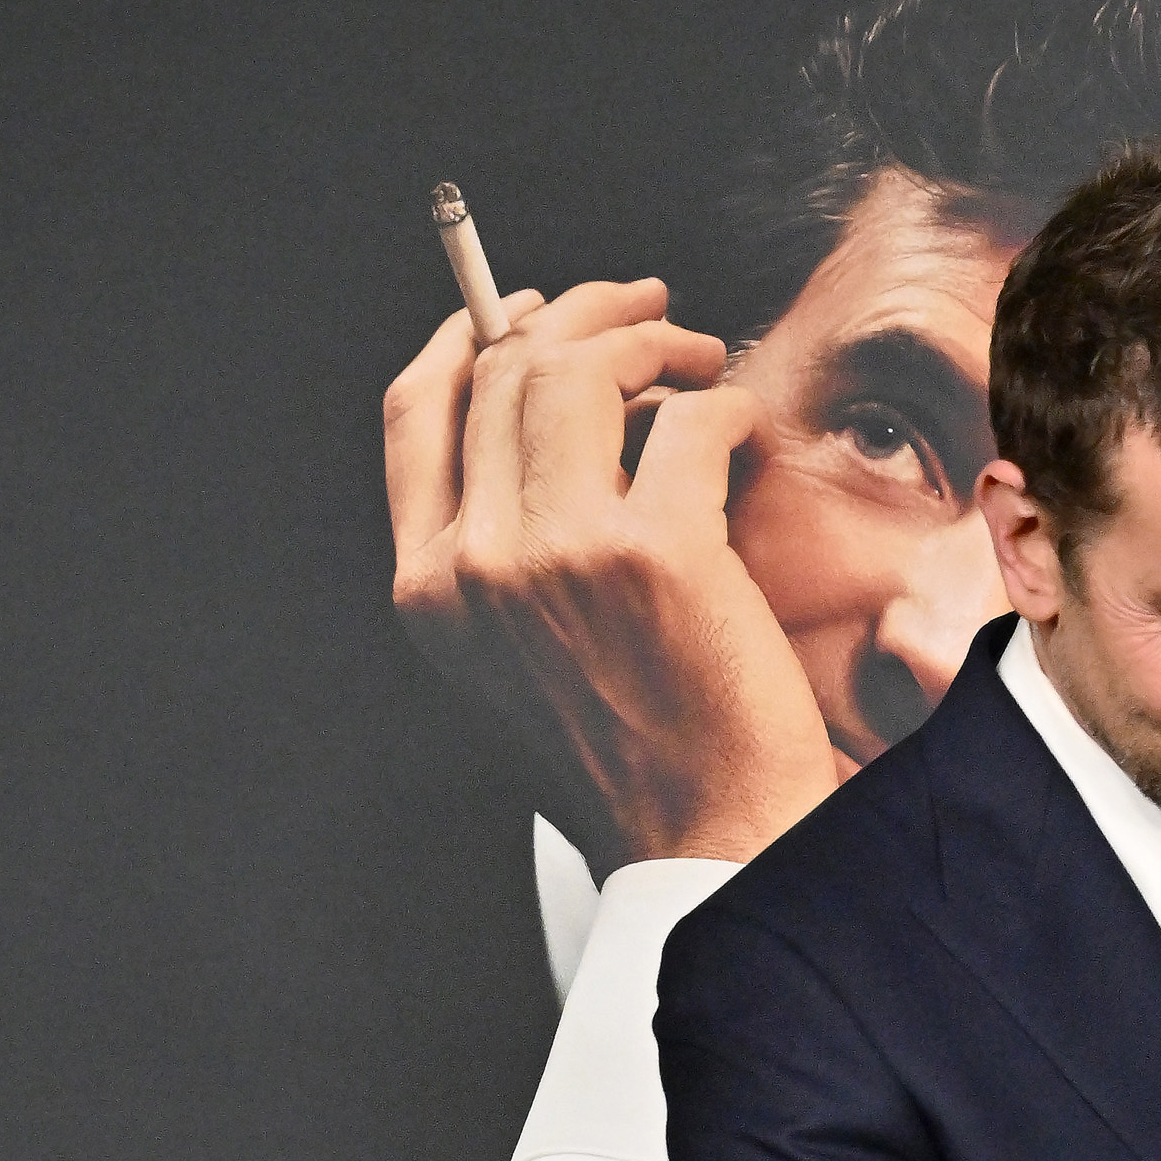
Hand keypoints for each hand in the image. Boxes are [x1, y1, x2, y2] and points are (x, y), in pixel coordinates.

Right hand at [383, 280, 841, 865]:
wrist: (709, 851)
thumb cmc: (634, 767)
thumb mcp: (513, 666)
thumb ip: (498, 554)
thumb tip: (532, 415)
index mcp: (430, 594)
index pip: (417, 416)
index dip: (469, 337)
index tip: (524, 309)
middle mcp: (477, 568)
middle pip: (502, 372)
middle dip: (581, 315)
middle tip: (646, 310)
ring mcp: (560, 556)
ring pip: (579, 370)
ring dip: (648, 341)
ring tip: (697, 360)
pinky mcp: (655, 553)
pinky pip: (686, 421)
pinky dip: (724, 406)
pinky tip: (744, 429)